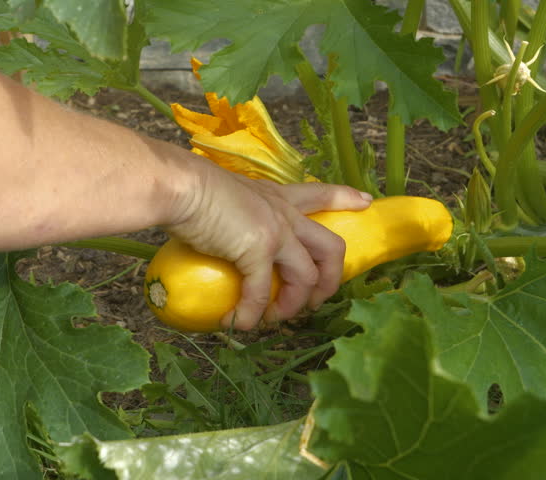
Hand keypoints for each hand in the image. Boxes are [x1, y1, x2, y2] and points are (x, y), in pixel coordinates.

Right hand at [165, 163, 371, 330]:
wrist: (179, 186)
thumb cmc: (191, 190)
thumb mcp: (224, 199)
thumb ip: (233, 217)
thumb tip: (216, 236)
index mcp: (277, 198)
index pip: (319, 194)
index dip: (344, 198)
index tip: (366, 202)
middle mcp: (284, 213)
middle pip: (331, 247)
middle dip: (332, 280)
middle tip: (316, 302)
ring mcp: (276, 232)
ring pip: (308, 277)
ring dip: (293, 305)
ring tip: (272, 319)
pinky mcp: (257, 249)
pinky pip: (261, 292)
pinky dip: (251, 313)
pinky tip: (237, 322)